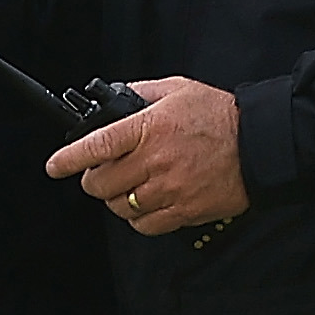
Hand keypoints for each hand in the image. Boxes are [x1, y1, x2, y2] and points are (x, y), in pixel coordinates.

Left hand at [48, 78, 246, 234]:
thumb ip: (141, 94)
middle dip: (94, 180)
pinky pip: (144, 225)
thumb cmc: (220, 115)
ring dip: (116, 199)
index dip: (68, 159)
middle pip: (101, 183)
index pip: (95, 146)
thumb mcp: (177, 89)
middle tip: (102, 174)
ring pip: (119, 207)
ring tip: (128, 187)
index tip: (54, 166)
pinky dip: (137, 218)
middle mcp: (154, 160)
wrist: (260, 145)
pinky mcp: (183, 211)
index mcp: (149, 127)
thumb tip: (113, 99)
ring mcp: (168, 189)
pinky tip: (145, 204)